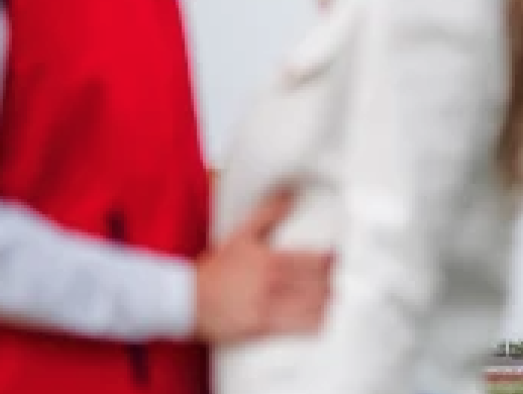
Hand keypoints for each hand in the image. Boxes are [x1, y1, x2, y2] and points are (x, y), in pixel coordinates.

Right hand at [192, 184, 334, 344]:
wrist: (183, 300)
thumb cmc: (212, 271)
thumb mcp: (238, 237)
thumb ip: (266, 215)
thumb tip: (290, 197)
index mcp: (271, 259)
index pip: (316, 261)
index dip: (333, 263)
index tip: (339, 263)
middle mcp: (273, 281)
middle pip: (319, 284)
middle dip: (332, 285)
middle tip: (337, 285)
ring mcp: (268, 304)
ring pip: (313, 305)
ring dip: (327, 304)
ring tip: (330, 303)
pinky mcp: (262, 326)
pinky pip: (299, 326)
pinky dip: (315, 324)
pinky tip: (321, 322)